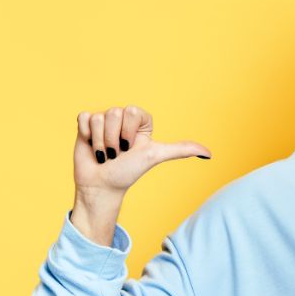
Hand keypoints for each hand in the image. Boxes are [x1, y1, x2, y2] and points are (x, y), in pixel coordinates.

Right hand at [74, 105, 211, 195]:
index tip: (132, 148)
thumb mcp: (156, 156)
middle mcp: (122, 118)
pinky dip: (87, 136)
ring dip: (101, 141)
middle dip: (115, 139)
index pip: (132, 111)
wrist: (103, 185)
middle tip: (118, 152)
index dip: (130, 132)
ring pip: (100, 117)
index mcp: (140, 121)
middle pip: (115, 112)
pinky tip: (92, 146)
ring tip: (105, 153)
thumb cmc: (129, 171)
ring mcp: (104, 121)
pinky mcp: (86, 124)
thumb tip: (210, 154)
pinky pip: (85, 117)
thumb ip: (181, 150)